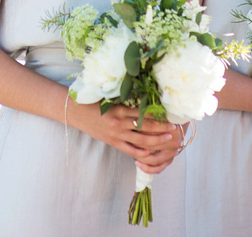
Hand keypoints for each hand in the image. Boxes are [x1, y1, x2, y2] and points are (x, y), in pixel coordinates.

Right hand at [68, 102, 183, 173]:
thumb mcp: (111, 99)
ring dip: (157, 140)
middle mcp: (120, 122)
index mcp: (120, 109)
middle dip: (162, 128)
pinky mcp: (113, 142)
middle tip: (175, 128)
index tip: (170, 114)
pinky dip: (142, 153)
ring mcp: (117, 134)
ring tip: (168, 139)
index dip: (158, 115)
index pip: (144, 113)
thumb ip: (127, 102)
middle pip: (146, 127)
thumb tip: (146, 102)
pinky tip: (152, 152)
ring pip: (141, 140)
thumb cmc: (94, 102)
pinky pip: (131, 150)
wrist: (76, 112)